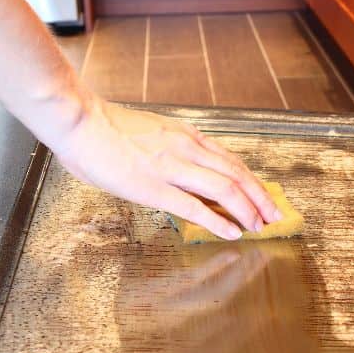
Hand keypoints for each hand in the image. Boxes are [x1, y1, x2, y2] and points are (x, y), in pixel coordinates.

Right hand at [50, 98, 280, 239]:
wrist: (79, 121)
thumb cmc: (105, 129)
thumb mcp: (151, 133)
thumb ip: (170, 150)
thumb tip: (179, 171)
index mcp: (185, 136)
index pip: (230, 160)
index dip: (252, 181)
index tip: (264, 197)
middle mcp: (186, 148)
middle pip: (236, 174)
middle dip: (260, 198)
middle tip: (274, 216)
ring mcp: (171, 166)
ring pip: (224, 188)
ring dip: (246, 209)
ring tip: (259, 226)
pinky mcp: (154, 186)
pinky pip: (194, 206)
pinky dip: (217, 220)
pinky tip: (230, 232)